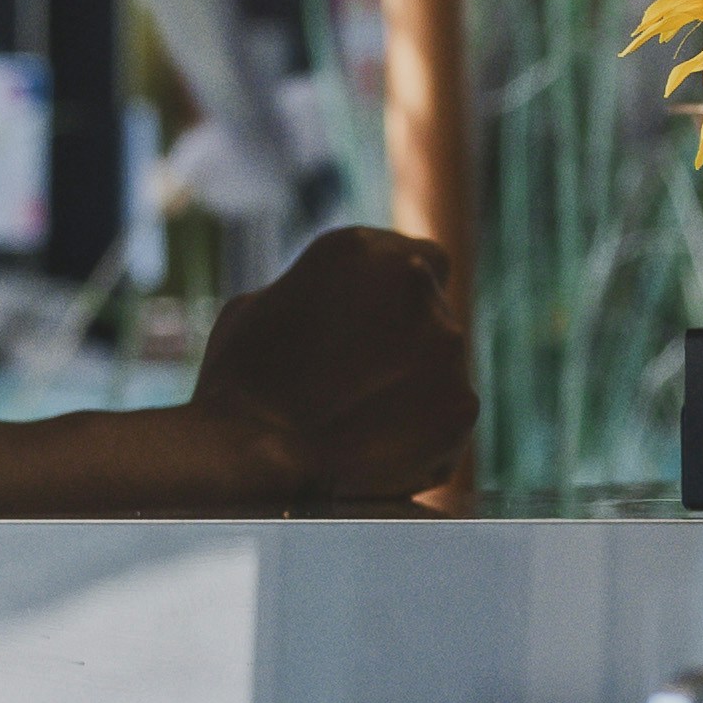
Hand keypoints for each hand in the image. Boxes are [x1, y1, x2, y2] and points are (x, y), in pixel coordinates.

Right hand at [201, 224, 471, 502]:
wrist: (252, 453)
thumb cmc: (239, 383)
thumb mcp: (260, 307)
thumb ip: (317, 297)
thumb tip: (337, 308)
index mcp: (363, 250)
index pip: (420, 262)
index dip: (402, 301)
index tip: (381, 332)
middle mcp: (418, 285)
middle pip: (434, 316)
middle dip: (407, 347)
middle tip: (361, 388)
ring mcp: (447, 345)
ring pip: (444, 367)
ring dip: (417, 390)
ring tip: (362, 425)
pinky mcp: (463, 403)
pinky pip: (449, 419)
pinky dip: (427, 436)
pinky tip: (379, 451)